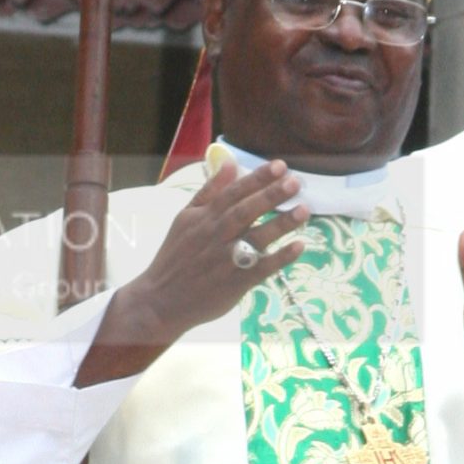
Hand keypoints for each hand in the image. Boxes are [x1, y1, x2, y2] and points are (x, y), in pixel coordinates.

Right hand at [81, 160, 305, 381]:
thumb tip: (229, 163)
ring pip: (256, 238)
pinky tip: (298, 246)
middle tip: (295, 182)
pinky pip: (261, 268)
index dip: (257, 178)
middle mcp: (216, 235)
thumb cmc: (175, 257)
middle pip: (246, 211)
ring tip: (303, 210)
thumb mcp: (185, 219)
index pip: (234, 193)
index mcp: (204, 218)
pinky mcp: (235, 283)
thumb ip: (209, 192)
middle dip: (270, 195)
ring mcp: (226, 259)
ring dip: (280, 223)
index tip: (280, 166)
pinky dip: (279, 258)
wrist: (160, 300)